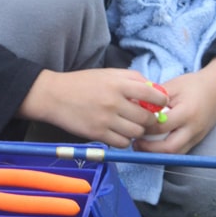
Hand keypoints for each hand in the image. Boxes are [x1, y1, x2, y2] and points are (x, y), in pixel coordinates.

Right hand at [17, 68, 164, 146]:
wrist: (53, 95)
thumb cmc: (83, 83)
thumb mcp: (108, 73)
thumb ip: (133, 79)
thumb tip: (155, 91)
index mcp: (118, 84)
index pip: (152, 95)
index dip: (161, 102)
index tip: (160, 104)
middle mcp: (114, 102)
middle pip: (147, 118)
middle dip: (150, 120)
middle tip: (146, 118)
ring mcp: (105, 120)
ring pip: (136, 133)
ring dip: (137, 131)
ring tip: (131, 125)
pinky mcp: (97, 134)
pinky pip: (122, 143)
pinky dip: (125, 140)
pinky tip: (120, 132)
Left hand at [132, 62, 215, 155]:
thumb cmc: (194, 85)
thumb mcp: (172, 86)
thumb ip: (154, 98)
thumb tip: (133, 105)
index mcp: (187, 112)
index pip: (161, 127)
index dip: (144, 128)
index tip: (133, 124)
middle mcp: (193, 128)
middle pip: (169, 148)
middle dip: (149, 149)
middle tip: (135, 143)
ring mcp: (197, 137)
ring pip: (175, 154)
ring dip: (156, 154)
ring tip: (141, 146)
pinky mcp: (197, 141)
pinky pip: (180, 152)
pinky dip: (166, 152)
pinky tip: (154, 146)